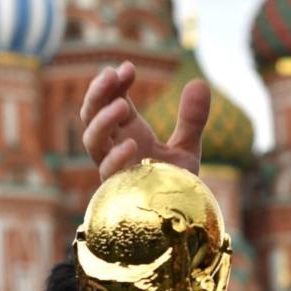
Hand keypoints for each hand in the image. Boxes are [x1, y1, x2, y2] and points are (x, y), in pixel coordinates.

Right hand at [80, 61, 209, 180]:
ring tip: (123, 106)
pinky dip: (116, 158)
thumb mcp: (186, 148)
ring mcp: (114, 170)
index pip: (109, 101)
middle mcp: (114, 149)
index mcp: (126, 134)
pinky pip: (107, 173)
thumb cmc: (175, 187)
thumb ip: (191, 119)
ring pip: (91, 141)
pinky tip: (132, 145)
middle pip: (91, 116)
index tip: (128, 68)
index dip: (114, 83)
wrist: (179, 222)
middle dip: (98, 94)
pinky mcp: (119, 191)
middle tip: (112, 75)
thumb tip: (199, 82)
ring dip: (102, 121)